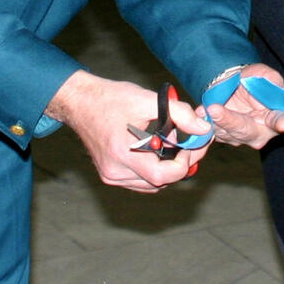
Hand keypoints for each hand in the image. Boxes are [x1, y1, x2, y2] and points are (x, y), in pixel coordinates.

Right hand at [46, 71, 209, 191]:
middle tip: (191, 143)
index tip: (192, 145)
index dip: (184, 163)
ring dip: (168, 168)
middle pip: (160, 181)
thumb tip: (203, 129)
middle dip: (180, 164)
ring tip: (172, 143)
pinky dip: (154, 170)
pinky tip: (157, 150)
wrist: (80, 102)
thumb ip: (179, 114)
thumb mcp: (147, 99)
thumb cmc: (111, 99)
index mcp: (122, 153)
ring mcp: (111, 176)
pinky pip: (140, 182)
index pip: (163, 175)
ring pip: (152, 184)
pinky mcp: (109, 175)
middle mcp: (115, 172)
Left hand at [198, 62, 283, 148]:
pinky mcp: (223, 136)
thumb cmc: (254, 79)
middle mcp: (260, 133)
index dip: (280, 122)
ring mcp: (240, 137)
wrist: (235, 84)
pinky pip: (213, 132)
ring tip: (206, 108)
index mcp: (276, 117)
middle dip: (229, 121)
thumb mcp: (265, 74)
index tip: (283, 124)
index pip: (279, 120)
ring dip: (214, 122)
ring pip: (226, 133)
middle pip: (245, 131)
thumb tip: (276, 93)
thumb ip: (272, 82)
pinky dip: (205, 122)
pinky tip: (201, 112)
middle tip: (215, 109)